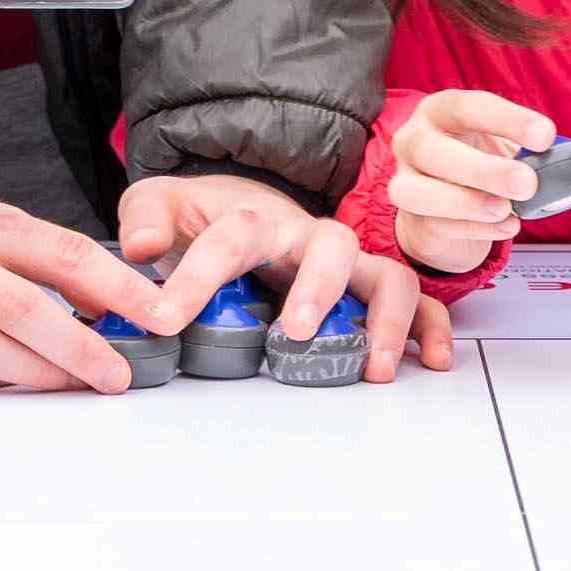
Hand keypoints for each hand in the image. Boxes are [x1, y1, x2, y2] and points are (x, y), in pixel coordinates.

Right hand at [0, 102, 170, 389]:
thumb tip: (92, 296)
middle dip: (84, 351)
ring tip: (77, 387)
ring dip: (37, 377)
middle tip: (122, 375)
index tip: (158, 312)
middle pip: (28, 312)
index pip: (62, 254)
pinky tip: (10, 391)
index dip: (118, 287)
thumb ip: (18, 253)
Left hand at [118, 174, 452, 382]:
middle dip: (318, 287)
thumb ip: (145, 218)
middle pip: (331, 243)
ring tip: (373, 367)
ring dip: (385, 319)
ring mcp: (346, 264)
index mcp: (254, 219)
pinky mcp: (368, 288)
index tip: (165, 316)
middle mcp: (308, 238)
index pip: (228, 239)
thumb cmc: (206, 215)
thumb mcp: (162, 206)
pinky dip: (431, 329)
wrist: (244, 203)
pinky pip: (418, 302)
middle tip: (296, 332)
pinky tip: (429, 361)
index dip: (196, 277)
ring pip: (386, 274)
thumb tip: (139, 247)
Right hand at [376, 87, 559, 277]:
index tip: (546, 136)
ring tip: (508, 211)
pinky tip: (505, 226)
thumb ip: (561, 162)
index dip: (506, 119)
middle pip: (435, 149)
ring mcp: (405, 182)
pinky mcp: (412, 219)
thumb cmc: (483, 166)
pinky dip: (473, 229)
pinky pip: (436, 225)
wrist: (445, 209)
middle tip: (528, 182)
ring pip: (420, 192)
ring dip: (467, 203)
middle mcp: (415, 141)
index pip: (469, 106)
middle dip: (484, 168)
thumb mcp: (519, 154)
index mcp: (444, 111)